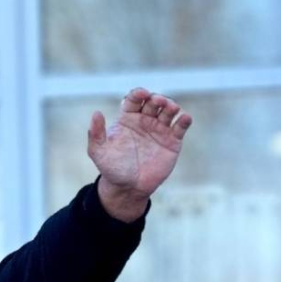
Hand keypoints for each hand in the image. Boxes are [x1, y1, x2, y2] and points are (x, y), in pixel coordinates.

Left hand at [89, 88, 192, 221]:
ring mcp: (160, 129)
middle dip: (157, 98)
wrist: (128, 188)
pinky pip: (180, 127)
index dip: (138, 93)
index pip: (134, 99)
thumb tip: (96, 112)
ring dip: (171, 106)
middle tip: (158, 101)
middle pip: (154, 102)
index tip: (141, 93)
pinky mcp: (173, 141)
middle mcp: (145, 120)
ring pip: (168, 111)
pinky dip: (184, 120)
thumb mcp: (99, 152)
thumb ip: (96, 133)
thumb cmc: (112, 169)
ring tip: (171, 108)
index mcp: (128, 118)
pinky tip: (184, 118)